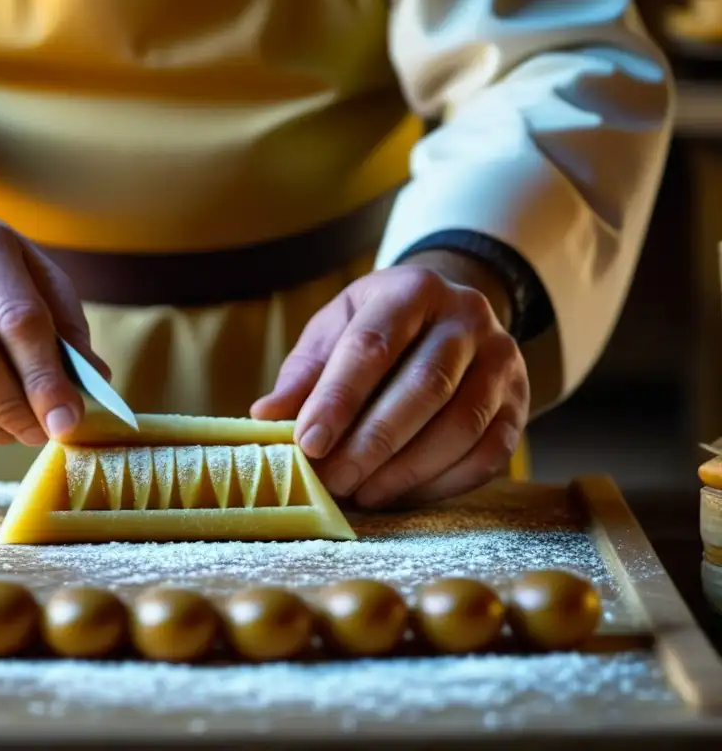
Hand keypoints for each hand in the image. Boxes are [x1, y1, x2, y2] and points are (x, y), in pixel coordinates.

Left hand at [251, 254, 528, 507]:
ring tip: (361, 493)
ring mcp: (502, 360)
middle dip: (373, 442)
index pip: (373, 346)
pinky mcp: (519, 403)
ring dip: (407, 469)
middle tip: (333, 480)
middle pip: (425, 387)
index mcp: (412, 290)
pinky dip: (442, 483)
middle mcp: (467, 317)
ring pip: (462, 424)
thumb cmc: (378, 329)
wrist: (449, 315)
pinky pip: (489, 453)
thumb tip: (265, 418)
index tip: (308, 444)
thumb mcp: (335, 331)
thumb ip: (304, 374)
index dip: (338, 399)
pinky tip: (401, 494)